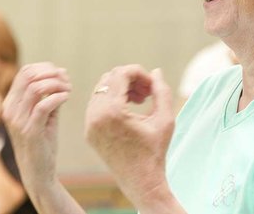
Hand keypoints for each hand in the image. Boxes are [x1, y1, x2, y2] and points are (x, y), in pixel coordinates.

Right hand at [1, 63, 71, 190]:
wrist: (37, 172)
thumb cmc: (42, 142)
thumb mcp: (44, 114)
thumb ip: (49, 95)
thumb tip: (61, 72)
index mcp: (10, 103)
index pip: (25, 72)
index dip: (45, 68)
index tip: (62, 75)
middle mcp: (10, 110)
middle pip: (29, 75)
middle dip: (52, 73)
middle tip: (67, 81)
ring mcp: (18, 121)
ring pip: (36, 88)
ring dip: (57, 84)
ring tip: (68, 89)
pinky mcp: (30, 131)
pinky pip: (44, 105)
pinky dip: (58, 97)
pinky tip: (67, 97)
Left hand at [84, 65, 174, 201]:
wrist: (140, 182)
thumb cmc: (155, 152)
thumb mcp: (165, 120)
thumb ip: (162, 91)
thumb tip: (155, 71)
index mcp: (112, 112)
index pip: (121, 74)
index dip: (139, 73)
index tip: (152, 86)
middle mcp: (95, 116)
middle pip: (109, 78)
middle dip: (130, 80)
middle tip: (147, 94)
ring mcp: (89, 124)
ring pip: (101, 89)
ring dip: (120, 89)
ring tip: (140, 100)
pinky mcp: (88, 131)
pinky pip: (96, 104)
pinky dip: (112, 100)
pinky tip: (129, 110)